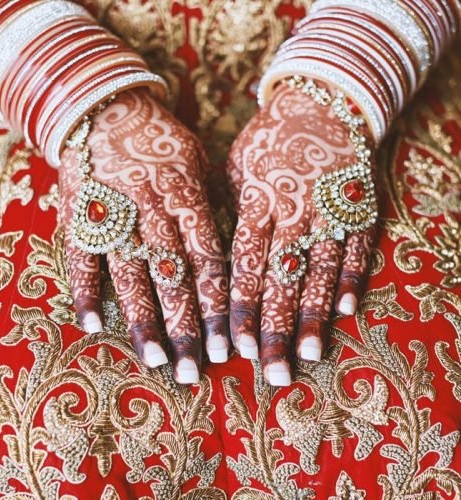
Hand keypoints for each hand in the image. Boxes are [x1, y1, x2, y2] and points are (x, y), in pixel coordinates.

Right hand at [59, 89, 229, 383]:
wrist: (106, 106)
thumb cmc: (161, 137)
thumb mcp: (198, 160)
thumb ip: (212, 205)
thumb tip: (233, 254)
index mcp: (185, 195)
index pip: (208, 260)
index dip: (219, 306)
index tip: (229, 345)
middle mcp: (150, 209)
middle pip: (172, 277)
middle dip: (186, 326)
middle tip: (197, 370)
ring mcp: (112, 213)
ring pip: (130, 275)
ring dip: (143, 320)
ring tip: (156, 360)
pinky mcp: (79, 215)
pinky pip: (81, 257)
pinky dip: (85, 290)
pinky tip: (92, 325)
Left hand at [227, 82, 376, 385]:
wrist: (321, 99)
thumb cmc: (269, 137)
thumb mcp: (238, 167)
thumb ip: (232, 213)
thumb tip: (218, 259)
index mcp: (257, 203)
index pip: (244, 267)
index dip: (238, 310)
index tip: (232, 347)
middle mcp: (293, 212)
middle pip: (281, 281)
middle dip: (275, 329)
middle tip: (272, 373)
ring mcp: (329, 211)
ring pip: (319, 273)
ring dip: (313, 317)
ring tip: (309, 354)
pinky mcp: (358, 207)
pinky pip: (355, 249)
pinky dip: (350, 280)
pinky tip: (345, 312)